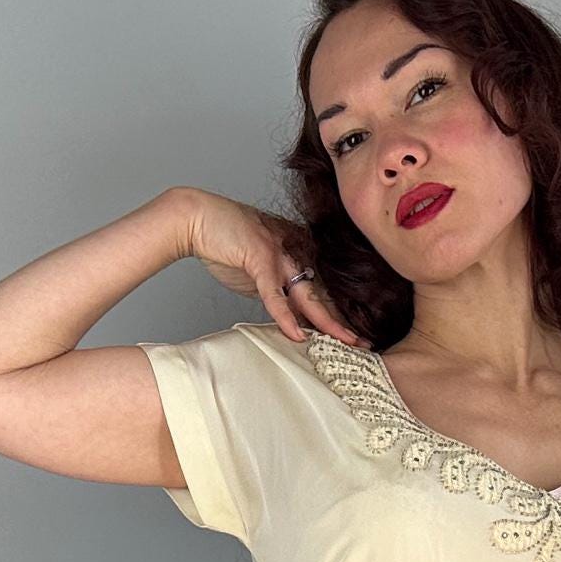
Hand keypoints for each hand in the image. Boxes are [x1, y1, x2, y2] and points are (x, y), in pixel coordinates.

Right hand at [179, 189, 364, 345]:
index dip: (339, 313)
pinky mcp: (260, 257)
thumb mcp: (261, 271)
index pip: (324, 287)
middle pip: (325, 291)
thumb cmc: (227, 243)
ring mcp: (280, 252)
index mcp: (299, 249)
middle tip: (363, 343)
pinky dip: (285, 315)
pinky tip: (297, 334)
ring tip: (344, 342)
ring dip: (327, 321)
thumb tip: (294, 319)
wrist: (197, 218)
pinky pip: (275, 293)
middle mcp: (295, 249)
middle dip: (344, 320)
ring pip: (309, 293)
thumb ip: (280, 291)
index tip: (354, 336)